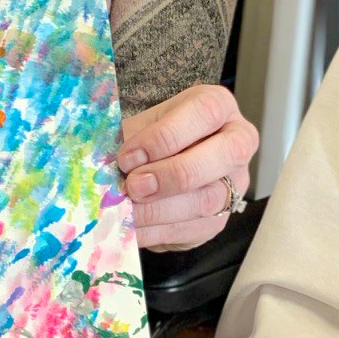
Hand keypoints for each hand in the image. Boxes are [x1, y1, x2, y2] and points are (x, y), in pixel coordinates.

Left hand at [118, 84, 258, 251]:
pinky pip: (192, 229)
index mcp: (218, 106)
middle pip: (222, 155)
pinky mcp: (219, 218)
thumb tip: (102, 162)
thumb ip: (130, 138)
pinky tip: (131, 228)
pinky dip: (156, 231)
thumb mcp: (143, 125)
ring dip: (160, 209)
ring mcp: (234, 183)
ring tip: (126, 210)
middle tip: (133, 186)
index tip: (128, 156)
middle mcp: (236, 141)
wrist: (165, 161)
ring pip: (208, 199)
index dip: (165, 136)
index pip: (204, 113)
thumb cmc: (155, 136)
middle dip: (172, 174)